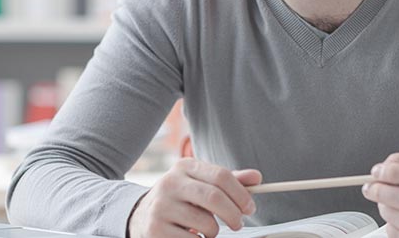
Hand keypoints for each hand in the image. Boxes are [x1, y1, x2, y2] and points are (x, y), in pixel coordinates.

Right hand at [128, 158, 261, 237]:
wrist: (141, 216)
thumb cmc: (181, 199)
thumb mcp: (201, 184)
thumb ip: (229, 181)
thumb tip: (257, 177)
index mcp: (185, 167)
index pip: (221, 175)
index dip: (241, 194)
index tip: (250, 208)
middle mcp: (170, 183)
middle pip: (214, 197)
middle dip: (233, 214)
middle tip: (239, 224)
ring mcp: (161, 207)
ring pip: (206, 224)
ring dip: (215, 232)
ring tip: (208, 229)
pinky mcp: (156, 229)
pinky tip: (193, 236)